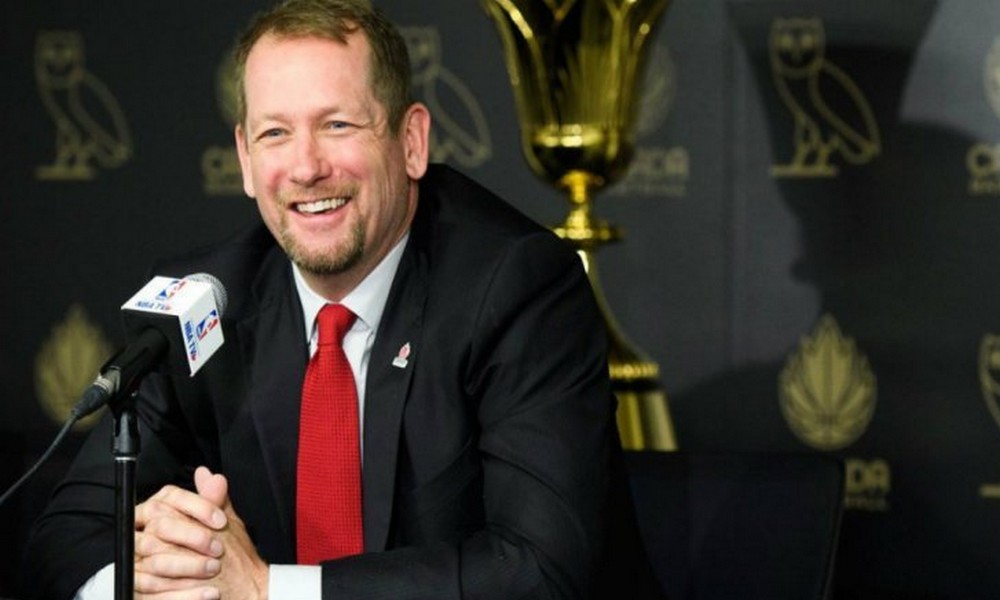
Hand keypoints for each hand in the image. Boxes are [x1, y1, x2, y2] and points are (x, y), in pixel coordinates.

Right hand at [133, 467, 267, 599]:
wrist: (217, 586)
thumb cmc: (210, 552)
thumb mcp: (217, 525)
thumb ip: (214, 502)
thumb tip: (213, 477)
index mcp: (157, 512)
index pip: (169, 498)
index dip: (198, 507)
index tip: (221, 520)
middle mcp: (141, 534)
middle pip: (160, 528)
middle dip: (194, 538)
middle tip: (219, 549)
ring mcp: (135, 562)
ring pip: (156, 561)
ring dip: (190, 567)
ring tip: (215, 569)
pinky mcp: (136, 589)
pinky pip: (154, 592)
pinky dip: (184, 595)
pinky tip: (209, 593)